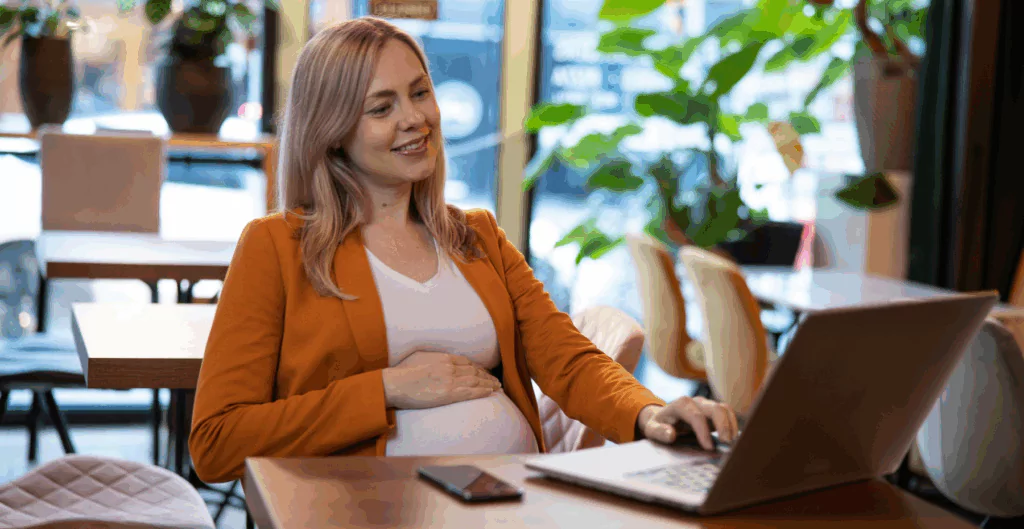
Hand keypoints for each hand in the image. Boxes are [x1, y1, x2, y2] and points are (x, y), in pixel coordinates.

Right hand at [382, 352, 501, 408]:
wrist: (396, 383)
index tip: (483, 371)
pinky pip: (471, 392)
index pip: (466, 361)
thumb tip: (437, 358)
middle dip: (487, 375)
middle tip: (495, 380)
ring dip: (489, 383)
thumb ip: (432, 357)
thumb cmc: (402, 371)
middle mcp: (450, 367)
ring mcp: (450, 380)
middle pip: (474, 370)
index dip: (477, 367)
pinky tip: (490, 392)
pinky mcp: (449, 393)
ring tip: (497, 387)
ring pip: (476, 380)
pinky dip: (483, 391)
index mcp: (443, 357)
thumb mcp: (419, 357)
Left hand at [636, 397, 738, 450]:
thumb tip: (671, 434)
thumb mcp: (652, 429)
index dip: (704, 431)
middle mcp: (696, 402)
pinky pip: (727, 413)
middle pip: (715, 408)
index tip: (708, 447)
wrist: (661, 418)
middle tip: (727, 444)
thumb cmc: (657, 425)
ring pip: (724, 409)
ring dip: (731, 425)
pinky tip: (732, 439)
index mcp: (681, 405)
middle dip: (723, 426)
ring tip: (732, 443)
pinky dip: (732, 424)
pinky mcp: (713, 412)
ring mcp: (706, 405)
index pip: (696, 416)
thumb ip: (659, 432)